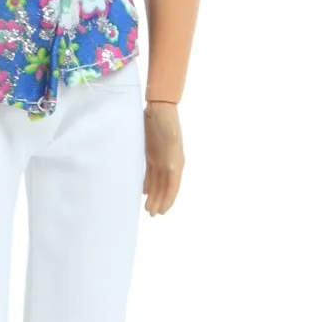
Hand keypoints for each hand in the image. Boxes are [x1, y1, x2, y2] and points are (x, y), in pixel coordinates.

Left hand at [143, 101, 183, 215]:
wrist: (160, 107)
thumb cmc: (166, 121)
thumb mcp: (170, 137)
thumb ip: (170, 153)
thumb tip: (172, 170)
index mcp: (176, 161)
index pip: (173, 186)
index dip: (168, 200)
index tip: (161, 212)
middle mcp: (171, 162)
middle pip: (165, 186)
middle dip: (159, 201)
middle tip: (151, 214)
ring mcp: (162, 157)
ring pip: (158, 181)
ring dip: (154, 194)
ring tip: (148, 207)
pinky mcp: (153, 152)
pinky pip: (152, 172)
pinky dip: (149, 182)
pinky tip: (144, 190)